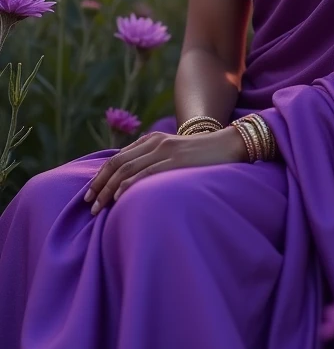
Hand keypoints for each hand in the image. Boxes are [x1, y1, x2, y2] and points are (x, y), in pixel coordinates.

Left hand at [83, 127, 248, 214]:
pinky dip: (128, 186)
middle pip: (117, 164)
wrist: (229, 144)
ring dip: (108, 190)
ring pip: (127, 170)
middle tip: (88, 204)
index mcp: (153, 140)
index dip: (100, 176)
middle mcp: (155, 142)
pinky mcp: (175, 161)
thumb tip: (136, 184)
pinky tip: (118, 199)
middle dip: (99, 184)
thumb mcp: (175, 155)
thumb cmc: (203, 155)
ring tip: (97, 208)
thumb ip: (156, 162)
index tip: (90, 193)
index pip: (118, 158)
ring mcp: (165, 151)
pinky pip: (146, 174)